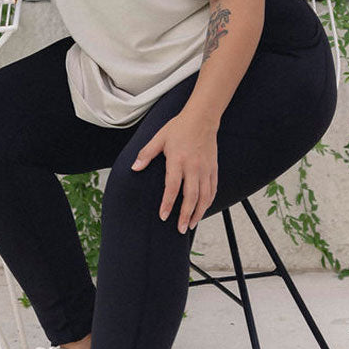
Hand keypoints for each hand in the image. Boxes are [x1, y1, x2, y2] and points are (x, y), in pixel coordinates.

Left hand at [131, 110, 218, 233]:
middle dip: (186, 214)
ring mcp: (205, 168)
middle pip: (191, 196)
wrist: (202, 119)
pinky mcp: (213, 168)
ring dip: (198, 212)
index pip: (173, 186)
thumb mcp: (159, 138)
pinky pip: (213, 189)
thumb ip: (146, 154)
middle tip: (180, 229)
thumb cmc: (179, 128)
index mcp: (178, 160)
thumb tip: (134, 168)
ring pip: (204, 196)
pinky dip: (208, 202)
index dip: (168, 203)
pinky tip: (203, 210)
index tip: (164, 216)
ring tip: (191, 225)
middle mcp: (193, 166)